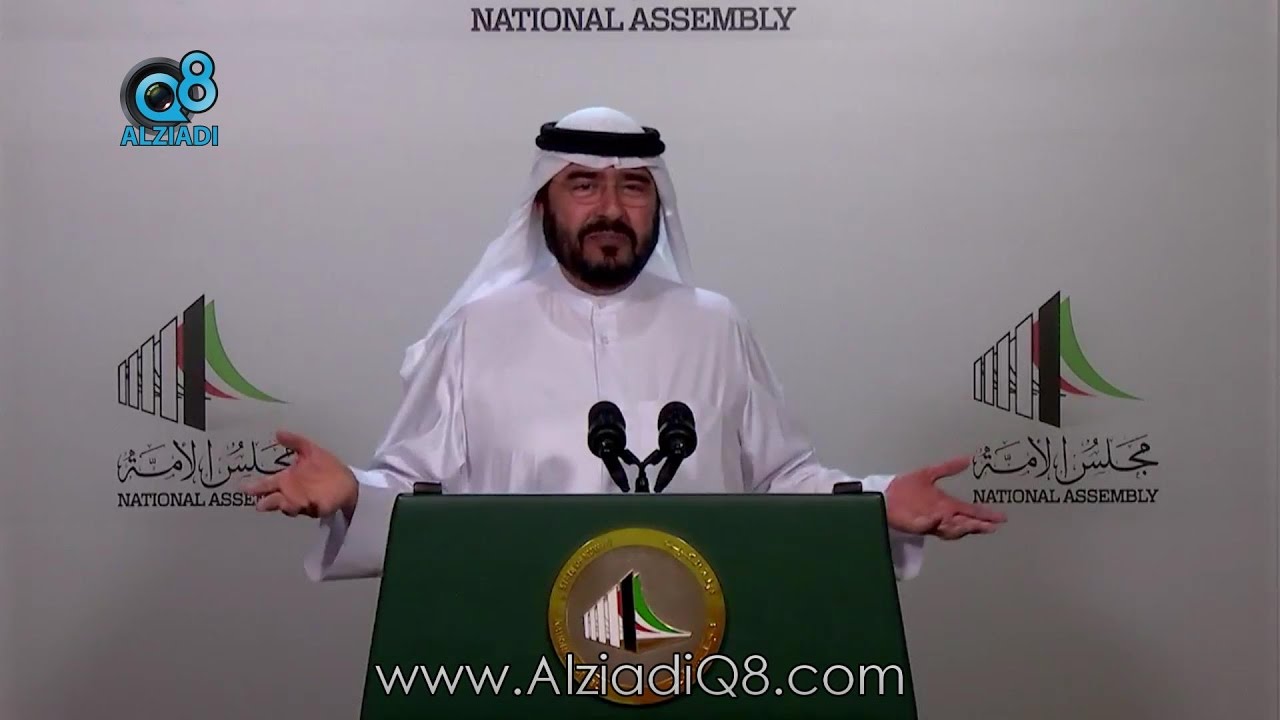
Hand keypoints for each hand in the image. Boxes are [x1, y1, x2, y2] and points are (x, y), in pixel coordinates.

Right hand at [243, 430, 357, 519]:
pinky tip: (301, 504)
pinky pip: (304, 510)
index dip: (256, 486)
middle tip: (259, 503)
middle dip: (266, 501)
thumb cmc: (326, 467)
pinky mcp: (314, 508)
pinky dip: (301, 507)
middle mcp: (290, 492)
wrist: (346, 481)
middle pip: (273, 499)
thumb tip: (277, 432)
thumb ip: (295, 442)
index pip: (267, 484)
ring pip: (286, 506)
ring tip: (282, 502)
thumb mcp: (311, 450)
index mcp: (287, 479)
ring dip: (284, 504)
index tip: (243, 487)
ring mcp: (301, 502)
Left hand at [884, 455, 1005, 539]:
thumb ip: (948, 468)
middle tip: (989, 526)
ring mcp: (930, 521)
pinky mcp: (916, 524)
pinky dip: (934, 522)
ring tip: (971, 524)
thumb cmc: (906, 488)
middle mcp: (942, 515)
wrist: (885, 495)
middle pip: (964, 524)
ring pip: (950, 529)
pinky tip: (940, 517)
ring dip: (960, 526)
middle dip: (977, 525)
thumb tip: (968, 458)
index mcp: (947, 505)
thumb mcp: (929, 474)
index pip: (971, 512)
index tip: (1000, 518)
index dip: (986, 516)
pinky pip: (927, 525)